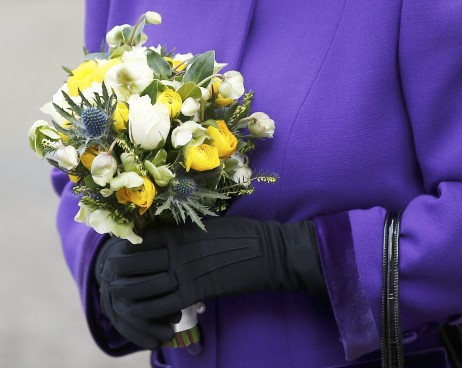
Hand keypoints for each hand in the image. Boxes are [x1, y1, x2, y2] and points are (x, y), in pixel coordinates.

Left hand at [95, 217, 324, 342]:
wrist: (266, 251)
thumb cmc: (241, 235)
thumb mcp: (207, 226)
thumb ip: (184, 234)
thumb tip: (166, 238)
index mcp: (179, 231)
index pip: (139, 241)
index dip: (125, 250)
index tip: (118, 258)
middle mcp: (176, 250)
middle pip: (134, 263)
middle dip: (119, 273)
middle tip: (112, 281)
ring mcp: (184, 271)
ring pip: (143, 287)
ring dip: (130, 296)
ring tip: (122, 302)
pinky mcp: (195, 291)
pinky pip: (162, 306)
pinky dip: (151, 314)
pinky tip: (147, 318)